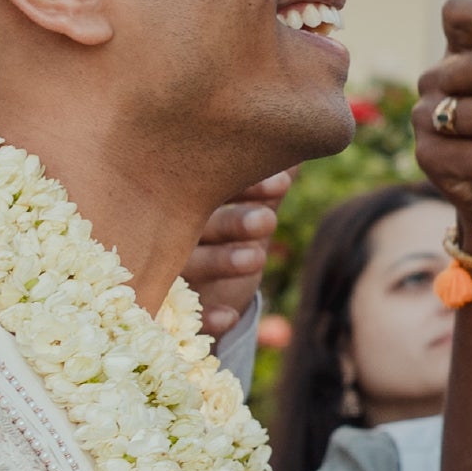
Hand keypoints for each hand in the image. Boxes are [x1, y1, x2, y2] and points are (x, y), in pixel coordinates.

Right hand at [184, 170, 289, 337]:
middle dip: (234, 222)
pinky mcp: (174, 313)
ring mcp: (171, 273)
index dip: (249, 186)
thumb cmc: (230, 241)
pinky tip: (228, 317)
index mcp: (196, 203)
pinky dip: (206, 318)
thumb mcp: (249, 214)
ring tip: (257, 258)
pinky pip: (186, 316)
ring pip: (192, 264)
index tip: (283, 185)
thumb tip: (299, 152)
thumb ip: (271, 189)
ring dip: (221, 262)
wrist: (205, 298)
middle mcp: (176, 234)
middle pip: (200, 223)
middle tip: (268, 221)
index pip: (217, 187)